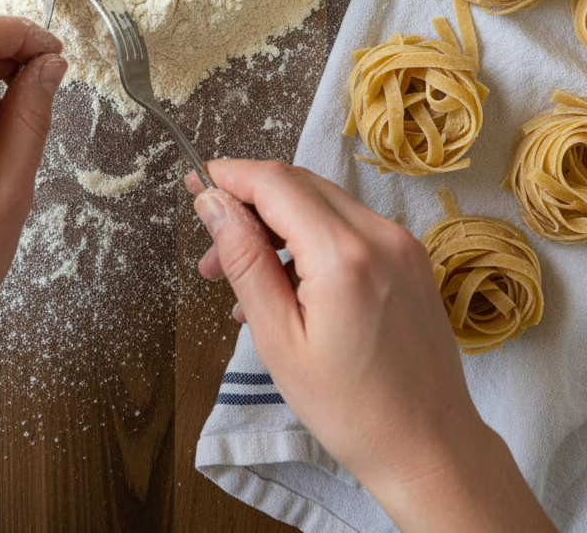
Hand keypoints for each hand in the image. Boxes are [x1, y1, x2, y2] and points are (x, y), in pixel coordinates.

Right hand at [189, 161, 556, 532]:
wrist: (430, 450)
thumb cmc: (351, 410)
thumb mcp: (279, 339)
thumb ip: (244, 261)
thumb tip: (212, 202)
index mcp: (343, 255)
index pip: (275, 182)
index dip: (229, 175)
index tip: (194, 181)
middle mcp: (379, 234)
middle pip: (298, 184)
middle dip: (247, 205)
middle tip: (211, 252)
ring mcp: (402, 243)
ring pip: (322, 204)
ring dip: (276, 225)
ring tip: (238, 279)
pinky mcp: (410, 258)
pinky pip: (347, 228)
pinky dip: (309, 242)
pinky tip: (283, 287)